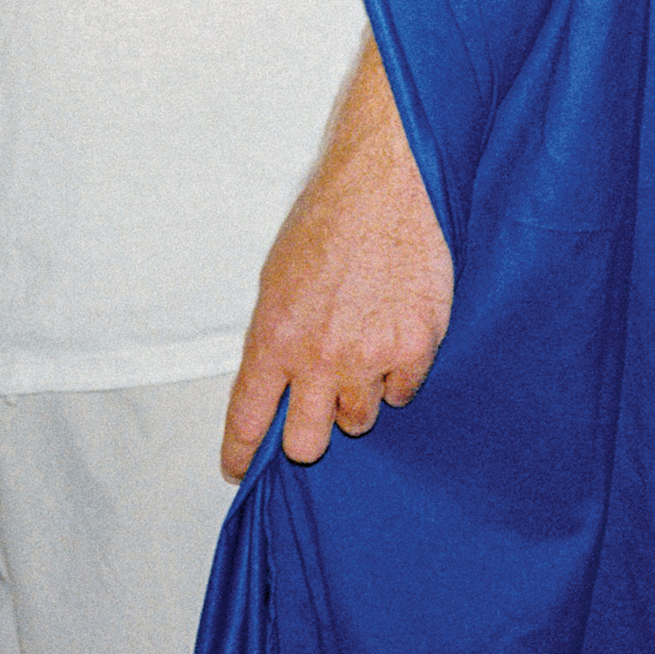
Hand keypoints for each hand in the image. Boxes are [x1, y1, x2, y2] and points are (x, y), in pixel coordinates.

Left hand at [222, 34, 453, 478]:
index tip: (240, 468)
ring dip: (358, 396)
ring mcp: (369, 358)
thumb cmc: (329, 221)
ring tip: (362, 348)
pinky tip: (395, 332)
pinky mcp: (415, 349)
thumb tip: (278, 383)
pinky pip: (403, 391)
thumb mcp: (278, 278)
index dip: (242, 451)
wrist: (387, 185)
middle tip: (317, 412)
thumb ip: (277, 337)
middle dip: (309, 436)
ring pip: (359, 419)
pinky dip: (398, 372)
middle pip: (307, 444)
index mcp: (273, 337)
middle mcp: (318, 358)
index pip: (248, 417)